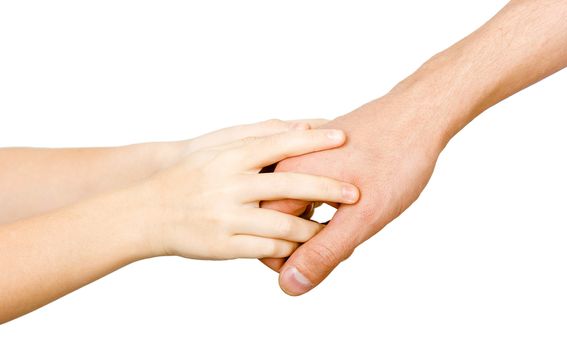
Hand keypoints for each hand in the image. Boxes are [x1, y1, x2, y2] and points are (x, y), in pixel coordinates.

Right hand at [138, 128, 359, 259]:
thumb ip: (257, 137)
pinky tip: (305, 245)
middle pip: (289, 185)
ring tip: (335, 226)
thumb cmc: (189, 176)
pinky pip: (268, 250)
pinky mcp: (225, 246)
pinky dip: (291, 248)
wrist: (148, 213)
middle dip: (327, 188)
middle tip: (355, 193)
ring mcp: (227, 217)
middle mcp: (230, 185)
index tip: (344, 138)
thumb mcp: (216, 148)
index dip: (314, 141)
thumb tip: (302, 126)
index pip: (278, 144)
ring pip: (284, 224)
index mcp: (229, 157)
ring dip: (314, 227)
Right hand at [262, 87, 447, 294]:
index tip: (329, 258)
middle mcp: (289, 165)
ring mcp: (303, 159)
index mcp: (288, 178)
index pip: (269, 238)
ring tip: (356, 220)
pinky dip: (328, 208)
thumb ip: (323, 253)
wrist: (419, 114)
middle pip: (281, 224)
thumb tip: (289, 286)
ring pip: (297, 210)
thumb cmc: (396, 160)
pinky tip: (356, 204)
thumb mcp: (363, 217)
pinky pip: (310, 193)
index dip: (295, 260)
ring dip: (321, 226)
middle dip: (311, 243)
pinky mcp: (319, 158)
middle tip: (349, 237)